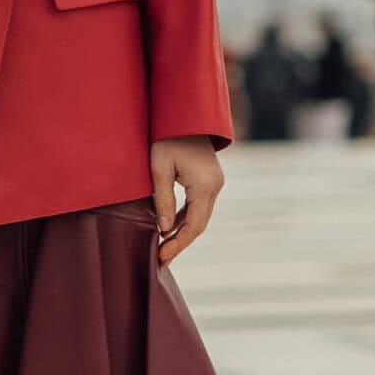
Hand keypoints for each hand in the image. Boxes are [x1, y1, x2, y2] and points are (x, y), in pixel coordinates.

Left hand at [151, 135, 223, 265]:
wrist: (185, 114)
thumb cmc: (167, 137)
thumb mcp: (158, 168)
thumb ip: (163, 199)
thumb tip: (165, 229)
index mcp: (204, 185)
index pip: (193, 225)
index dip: (178, 244)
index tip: (162, 257)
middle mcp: (215, 186)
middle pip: (199, 224)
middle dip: (180, 243)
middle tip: (162, 260)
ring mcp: (215, 183)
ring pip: (201, 217)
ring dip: (183, 232)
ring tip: (164, 249)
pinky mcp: (210, 180)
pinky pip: (199, 206)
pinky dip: (186, 218)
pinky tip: (171, 229)